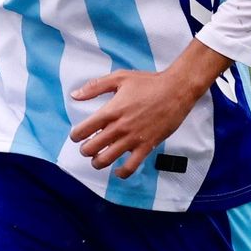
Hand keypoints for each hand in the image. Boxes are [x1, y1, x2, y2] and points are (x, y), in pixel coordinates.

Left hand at [69, 67, 209, 178]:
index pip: (84, 129)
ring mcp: (133, 138)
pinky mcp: (147, 146)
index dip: (76, 135)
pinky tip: (118, 170)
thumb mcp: (119, 78)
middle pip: (92, 147)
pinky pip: (131, 167)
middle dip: (85, 150)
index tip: (77, 136)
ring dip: (97, 162)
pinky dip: (122, 173)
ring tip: (97, 159)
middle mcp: (120, 127)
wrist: (176, 90)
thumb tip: (74, 95)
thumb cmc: (149, 83)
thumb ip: (95, 87)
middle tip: (87, 147)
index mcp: (111, 110)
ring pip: (107, 160)